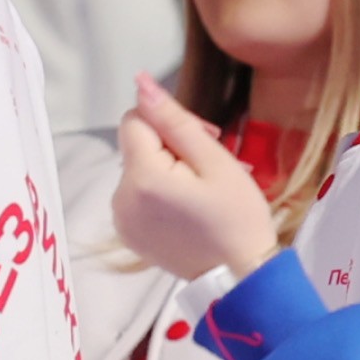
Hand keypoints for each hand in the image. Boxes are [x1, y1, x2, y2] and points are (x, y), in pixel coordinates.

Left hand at [115, 76, 280, 282]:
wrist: (239, 277)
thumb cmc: (237, 217)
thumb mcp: (215, 161)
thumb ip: (175, 120)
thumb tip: (142, 83)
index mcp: (142, 177)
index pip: (135, 118)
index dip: (170, 120)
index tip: (205, 137)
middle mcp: (120, 198)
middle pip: (137, 144)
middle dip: (172, 144)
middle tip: (213, 162)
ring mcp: (121, 218)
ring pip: (138, 167)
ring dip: (167, 167)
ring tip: (204, 187)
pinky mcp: (128, 232)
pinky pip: (138, 193)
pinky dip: (160, 191)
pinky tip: (189, 206)